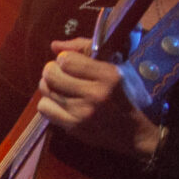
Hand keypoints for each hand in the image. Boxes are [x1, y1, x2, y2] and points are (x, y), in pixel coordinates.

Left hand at [38, 38, 163, 159]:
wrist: (134, 132)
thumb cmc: (124, 95)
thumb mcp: (115, 67)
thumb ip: (84, 50)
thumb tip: (54, 45)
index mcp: (109, 75)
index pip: (66, 60)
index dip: (63, 59)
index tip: (69, 63)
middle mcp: (96, 93)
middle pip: (51, 74)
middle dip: (51, 71)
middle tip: (59, 74)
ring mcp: (84, 112)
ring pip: (46, 90)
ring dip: (49, 86)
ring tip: (60, 88)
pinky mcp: (74, 127)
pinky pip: (44, 108)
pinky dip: (48, 103)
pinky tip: (59, 103)